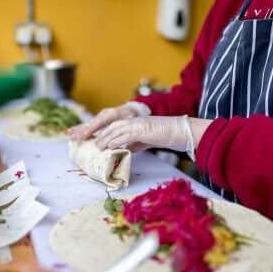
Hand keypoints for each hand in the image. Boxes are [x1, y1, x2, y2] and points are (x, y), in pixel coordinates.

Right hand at [68, 102, 150, 140]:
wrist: (135, 109)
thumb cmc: (134, 118)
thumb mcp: (133, 124)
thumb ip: (126, 132)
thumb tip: (120, 145)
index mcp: (112, 114)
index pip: (98, 123)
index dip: (90, 130)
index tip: (82, 136)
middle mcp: (104, 114)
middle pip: (91, 123)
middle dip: (81, 131)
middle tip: (72, 137)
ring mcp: (101, 116)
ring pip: (88, 124)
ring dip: (78, 129)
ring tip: (69, 134)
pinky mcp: (99, 120)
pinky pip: (88, 125)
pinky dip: (80, 128)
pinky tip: (71, 131)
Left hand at [95, 116, 212, 157]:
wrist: (180, 131)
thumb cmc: (165, 135)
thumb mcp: (145, 141)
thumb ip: (134, 144)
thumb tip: (124, 151)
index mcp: (133, 122)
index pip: (115, 126)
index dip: (104, 132)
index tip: (95, 140)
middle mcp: (134, 121)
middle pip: (112, 126)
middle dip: (101, 134)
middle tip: (93, 144)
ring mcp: (138, 124)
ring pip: (117, 130)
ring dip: (106, 138)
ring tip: (98, 146)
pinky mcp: (143, 129)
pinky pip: (127, 135)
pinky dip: (117, 140)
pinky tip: (111, 146)